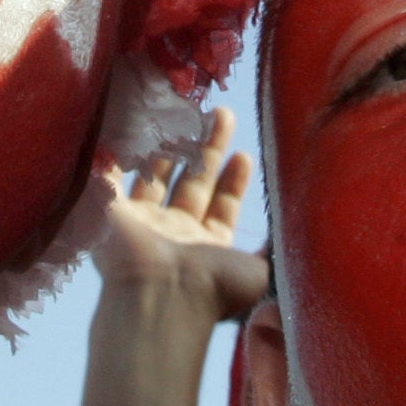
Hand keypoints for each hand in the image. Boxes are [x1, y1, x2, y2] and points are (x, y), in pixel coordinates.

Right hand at [93, 106, 268, 322]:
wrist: (165, 296)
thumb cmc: (215, 289)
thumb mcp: (261, 272)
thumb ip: (275, 250)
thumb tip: (294, 235)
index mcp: (208, 250)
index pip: (222, 208)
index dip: (234, 182)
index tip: (244, 155)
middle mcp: (175, 236)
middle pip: (193, 184)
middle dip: (208, 149)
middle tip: (221, 113)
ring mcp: (142, 224)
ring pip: (157, 176)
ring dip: (173, 144)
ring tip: (190, 109)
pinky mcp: (111, 211)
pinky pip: (110, 176)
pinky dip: (116, 154)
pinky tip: (129, 126)